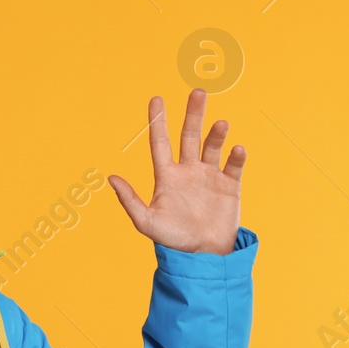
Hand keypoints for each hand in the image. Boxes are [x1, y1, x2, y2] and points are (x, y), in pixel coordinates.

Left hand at [109, 89, 245, 254]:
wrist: (202, 255)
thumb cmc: (172, 240)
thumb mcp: (146, 221)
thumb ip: (129, 200)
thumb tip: (110, 178)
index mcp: (166, 176)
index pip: (161, 141)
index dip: (158, 121)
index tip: (156, 98)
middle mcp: (188, 171)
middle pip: (189, 135)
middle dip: (193, 114)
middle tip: (197, 92)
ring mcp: (209, 176)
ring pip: (212, 146)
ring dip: (216, 133)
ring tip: (221, 124)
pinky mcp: (230, 185)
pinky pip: (234, 165)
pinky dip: (236, 156)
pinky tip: (237, 149)